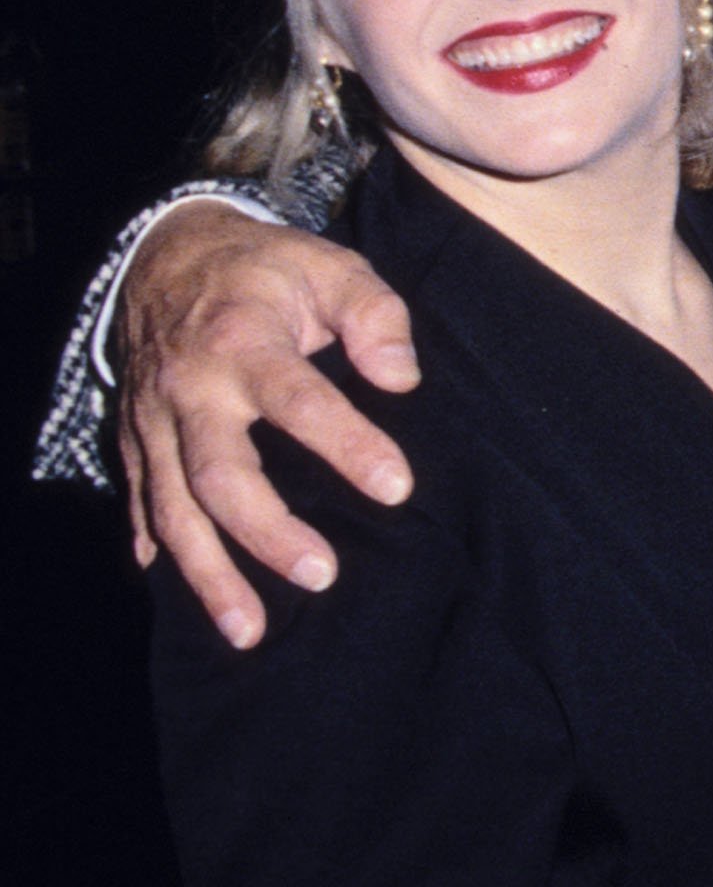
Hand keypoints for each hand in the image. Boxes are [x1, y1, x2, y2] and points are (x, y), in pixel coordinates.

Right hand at [117, 202, 420, 648]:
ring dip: (210, 573)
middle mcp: (190, 391)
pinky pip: (143, 507)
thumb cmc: (267, 271)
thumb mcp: (331, 267)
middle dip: (268, 532)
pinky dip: (162, 554)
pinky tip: (192, 601)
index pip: (298, 402)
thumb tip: (402, 381)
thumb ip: (375, 318)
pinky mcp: (135, 441)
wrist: (167, 256)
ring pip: (174, 510)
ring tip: (250, 631)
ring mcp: (154, 422)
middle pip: (220, 475)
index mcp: (242, 342)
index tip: (398, 488)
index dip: (348, 445)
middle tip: (322, 575)